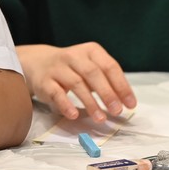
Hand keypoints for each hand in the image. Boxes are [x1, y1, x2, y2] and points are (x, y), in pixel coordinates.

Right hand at [17, 43, 136, 121]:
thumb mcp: (90, 67)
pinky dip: (66, 105)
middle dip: (107, 93)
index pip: (109, 66)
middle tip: (117, 111)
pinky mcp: (45, 81)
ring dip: (90, 103)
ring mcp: (58, 68)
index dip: (121, 86)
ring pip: (76, 83)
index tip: (130, 103)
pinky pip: (56, 93)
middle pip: (93, 73)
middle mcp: (74, 56)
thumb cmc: (72, 68)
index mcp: (91, 51)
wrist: (38, 62)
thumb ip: (106, 81)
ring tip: (100, 118)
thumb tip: (124, 101)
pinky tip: (74, 115)